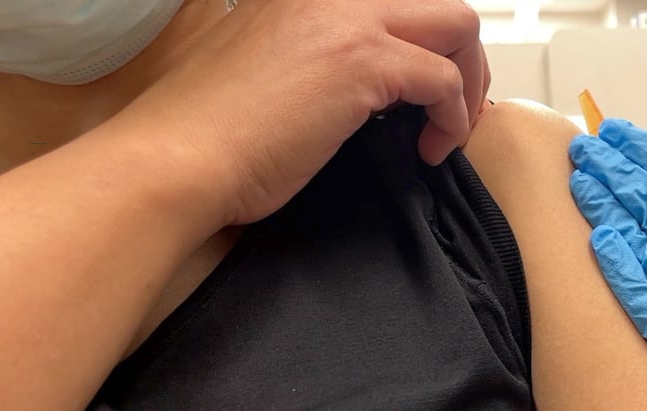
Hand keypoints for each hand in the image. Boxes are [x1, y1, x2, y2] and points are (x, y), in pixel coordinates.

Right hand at [114, 0, 488, 226]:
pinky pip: (445, 80)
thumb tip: (362, 89)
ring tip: (449, 129)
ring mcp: (348, 20)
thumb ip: (318, 60)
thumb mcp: (270, 72)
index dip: (426, 40)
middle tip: (453, 106)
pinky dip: (452, 120)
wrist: (177, 159)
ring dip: (468, 81)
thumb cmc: (212, 136)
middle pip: (440, 0)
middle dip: (463, 54)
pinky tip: (430, 152)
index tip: (427, 86)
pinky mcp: (363, 62)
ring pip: (458, 24)